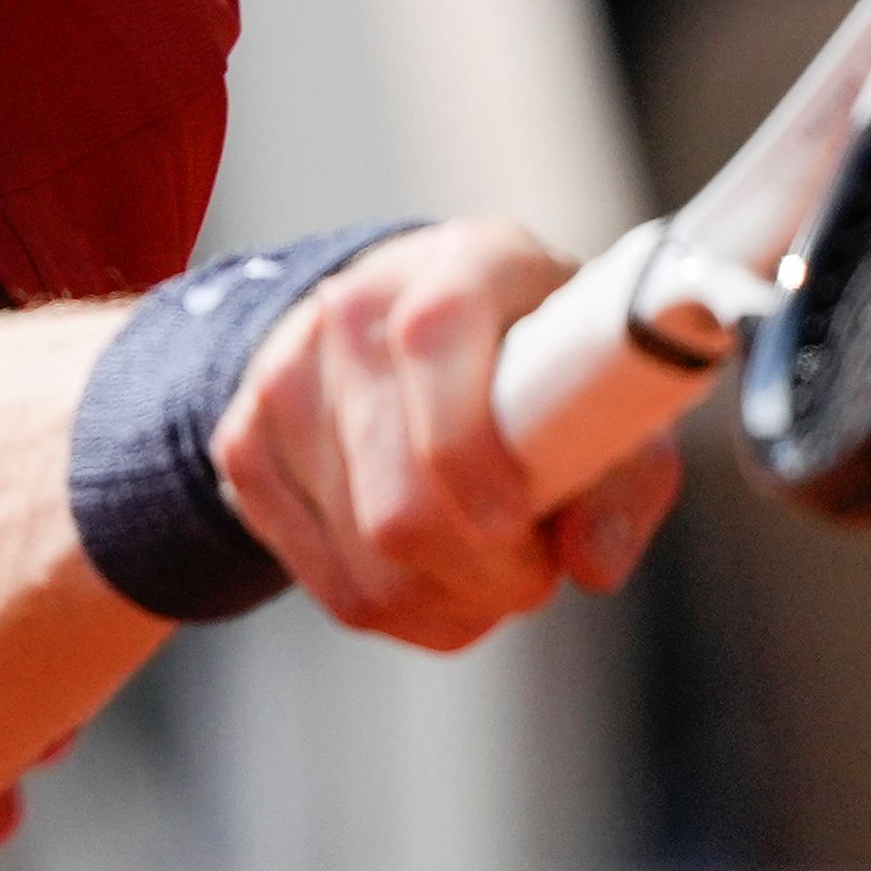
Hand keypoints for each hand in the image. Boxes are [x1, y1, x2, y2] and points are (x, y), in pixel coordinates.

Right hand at [207, 217, 681, 651]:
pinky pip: (328, 584)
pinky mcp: (244, 444)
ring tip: (487, 570)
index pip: (436, 343)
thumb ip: (626, 477)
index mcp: (466, 263)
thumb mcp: (607, 396)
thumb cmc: (536, 370)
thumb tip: (593, 564)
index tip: (520, 522)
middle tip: (530, 571)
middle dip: (482, 574)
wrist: (407, 327)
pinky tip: (430, 574)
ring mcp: (284, 377)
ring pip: (366, 566)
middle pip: (400, 505)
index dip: (473, 452)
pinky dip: (395, 607)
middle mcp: (356, 308)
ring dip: (445, 600)